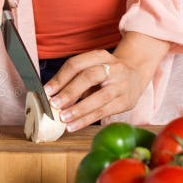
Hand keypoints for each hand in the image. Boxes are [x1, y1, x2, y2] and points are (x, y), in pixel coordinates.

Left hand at [43, 33, 170, 131]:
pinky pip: (104, 112)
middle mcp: (113, 68)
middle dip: (70, 91)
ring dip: (79, 109)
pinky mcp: (126, 102)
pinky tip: (73, 126)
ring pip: (100, 97)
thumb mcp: (91, 68)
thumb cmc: (105, 73)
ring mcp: (122, 85)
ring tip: (63, 118)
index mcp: (100, 56)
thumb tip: (52, 98)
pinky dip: (86, 120)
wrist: (136, 74)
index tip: (46, 91)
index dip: (60, 78)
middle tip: (54, 104)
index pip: (76, 64)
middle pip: (89, 77)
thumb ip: (73, 81)